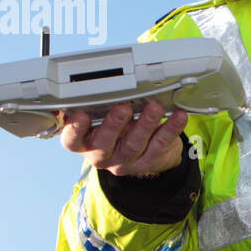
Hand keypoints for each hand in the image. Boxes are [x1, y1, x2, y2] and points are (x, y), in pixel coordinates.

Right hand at [58, 101, 187, 176]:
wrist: (145, 154)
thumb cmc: (118, 130)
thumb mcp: (102, 120)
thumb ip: (100, 108)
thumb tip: (108, 87)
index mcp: (85, 143)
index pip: (72, 140)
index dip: (75, 129)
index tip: (80, 114)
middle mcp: (102, 155)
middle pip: (104, 144)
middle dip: (114, 125)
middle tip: (123, 109)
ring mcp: (125, 161)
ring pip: (134, 145)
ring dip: (145, 124)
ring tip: (154, 109)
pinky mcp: (148, 163)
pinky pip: (160, 145)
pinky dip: (170, 129)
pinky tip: (177, 117)